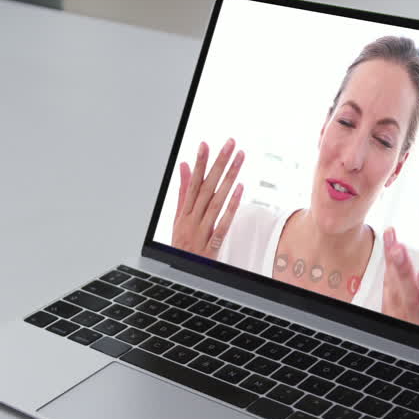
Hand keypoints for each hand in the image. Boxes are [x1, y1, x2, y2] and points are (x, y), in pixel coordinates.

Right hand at [172, 139, 243, 256]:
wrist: (184, 276)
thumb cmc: (181, 247)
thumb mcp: (178, 219)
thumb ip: (182, 192)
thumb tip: (184, 166)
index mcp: (183, 214)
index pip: (192, 183)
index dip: (199, 163)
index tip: (206, 144)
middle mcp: (191, 220)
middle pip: (206, 188)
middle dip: (218, 163)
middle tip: (230, 143)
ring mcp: (201, 232)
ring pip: (216, 201)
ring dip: (229, 178)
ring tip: (239, 157)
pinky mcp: (212, 245)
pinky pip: (222, 223)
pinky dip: (231, 206)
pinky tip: (240, 188)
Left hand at [380, 227, 418, 341]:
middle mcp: (417, 329)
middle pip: (410, 300)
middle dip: (404, 274)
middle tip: (399, 249)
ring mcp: (399, 325)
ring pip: (394, 295)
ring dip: (391, 268)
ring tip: (391, 243)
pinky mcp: (387, 321)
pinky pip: (385, 296)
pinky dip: (387, 276)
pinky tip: (386, 255)